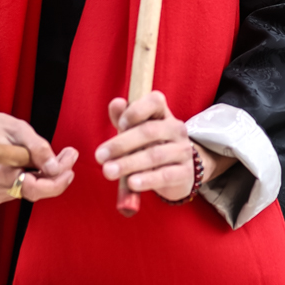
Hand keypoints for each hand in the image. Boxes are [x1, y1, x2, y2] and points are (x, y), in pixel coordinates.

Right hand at [0, 105, 76, 205]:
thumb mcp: (19, 129)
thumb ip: (38, 148)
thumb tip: (55, 168)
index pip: (33, 187)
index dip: (56, 182)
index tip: (70, 168)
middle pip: (34, 191)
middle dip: (56, 177)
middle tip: (68, 156)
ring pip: (29, 192)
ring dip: (45, 177)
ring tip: (53, 157)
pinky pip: (21, 191)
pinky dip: (32, 179)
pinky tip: (33, 165)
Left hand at [95, 91, 234, 202]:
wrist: (178, 173)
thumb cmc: (150, 147)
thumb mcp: (135, 131)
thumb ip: (122, 117)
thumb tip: (115, 103)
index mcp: (162, 113)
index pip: (155, 101)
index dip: (135, 111)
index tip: (119, 124)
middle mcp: (176, 129)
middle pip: (149, 131)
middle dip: (121, 144)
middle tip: (100, 157)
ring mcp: (183, 150)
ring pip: (155, 155)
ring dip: (129, 163)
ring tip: (109, 171)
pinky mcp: (185, 173)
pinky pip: (165, 176)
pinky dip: (147, 180)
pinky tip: (131, 183)